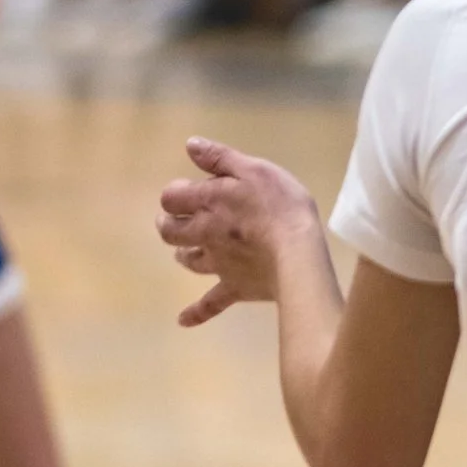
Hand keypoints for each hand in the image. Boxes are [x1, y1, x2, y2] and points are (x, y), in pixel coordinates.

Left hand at [157, 135, 322, 325]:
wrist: (297, 251)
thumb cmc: (280, 205)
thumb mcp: (254, 169)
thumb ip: (220, 158)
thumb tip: (190, 145)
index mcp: (208, 202)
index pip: (172, 197)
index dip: (174, 193)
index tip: (186, 190)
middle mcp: (205, 234)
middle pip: (171, 231)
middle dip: (168, 224)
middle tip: (171, 220)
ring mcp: (219, 263)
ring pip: (188, 261)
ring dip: (183, 254)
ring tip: (183, 251)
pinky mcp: (235, 287)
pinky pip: (211, 304)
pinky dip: (196, 313)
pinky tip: (183, 321)